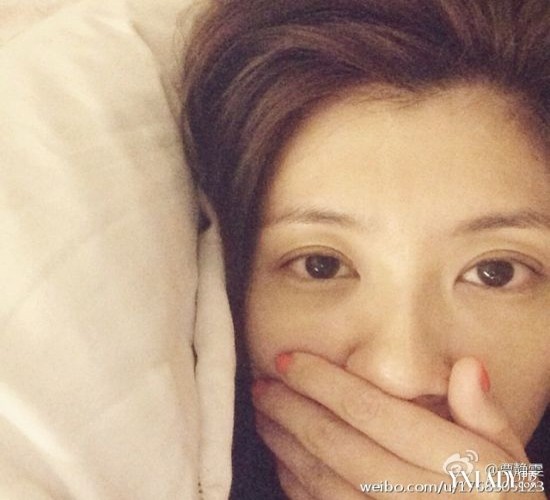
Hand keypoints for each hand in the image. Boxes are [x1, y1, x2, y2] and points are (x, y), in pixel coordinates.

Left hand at [252, 353, 544, 498]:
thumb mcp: (511, 459)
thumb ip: (486, 414)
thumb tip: (467, 367)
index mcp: (458, 465)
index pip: (372, 410)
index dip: (322, 381)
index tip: (288, 360)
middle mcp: (420, 496)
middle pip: (337, 441)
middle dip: (290, 407)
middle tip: (262, 383)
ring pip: (322, 479)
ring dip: (284, 442)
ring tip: (262, 413)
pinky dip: (295, 483)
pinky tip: (282, 458)